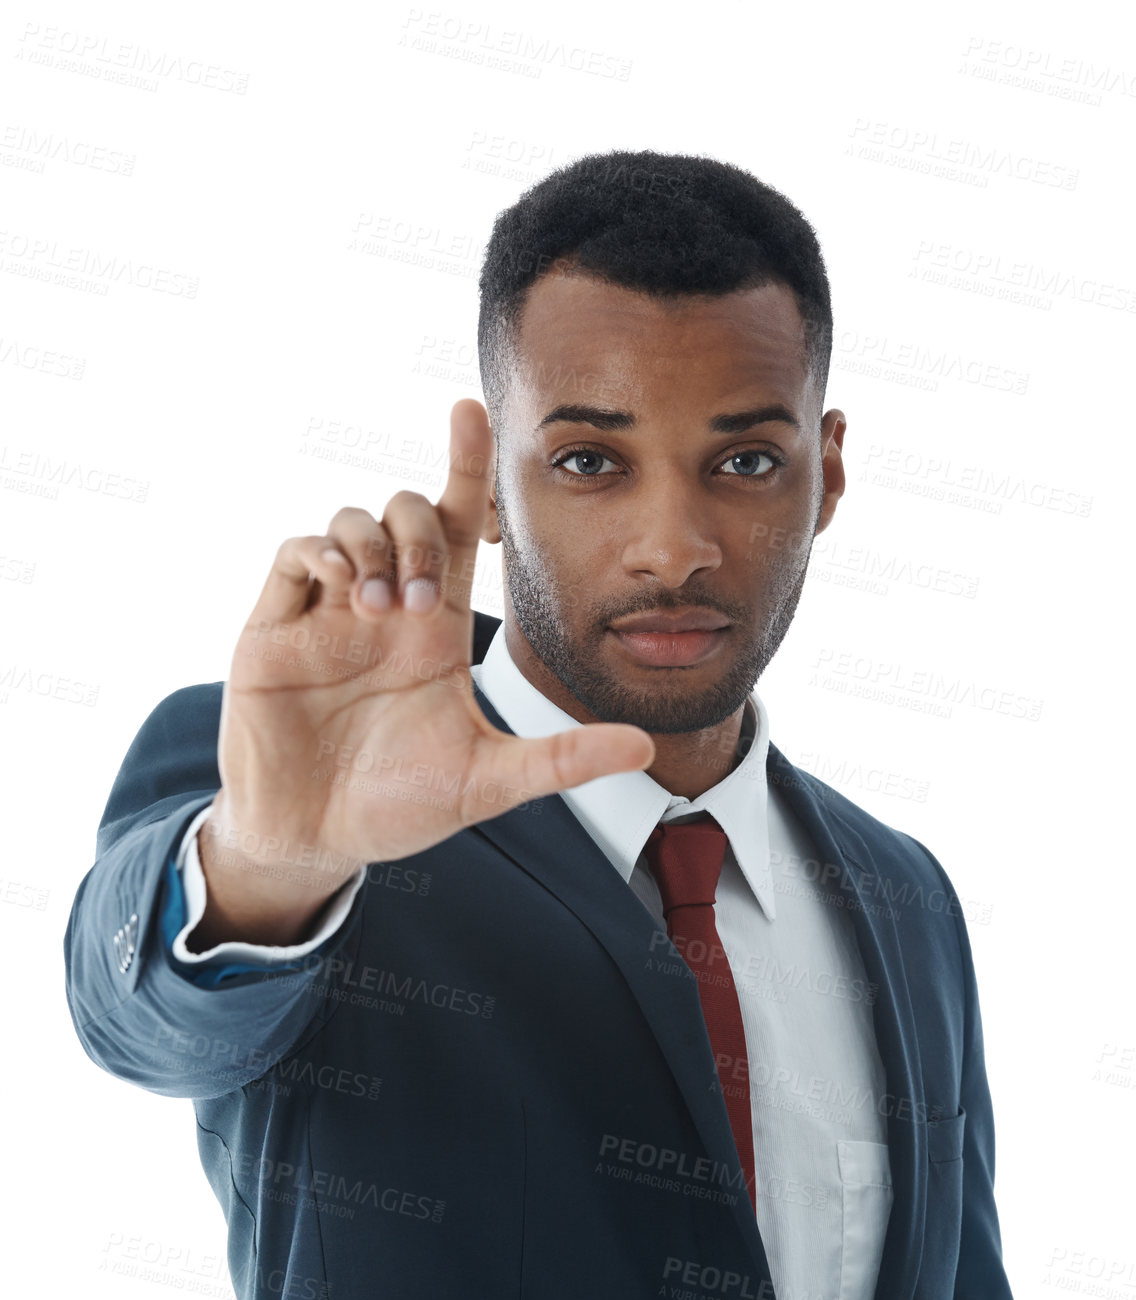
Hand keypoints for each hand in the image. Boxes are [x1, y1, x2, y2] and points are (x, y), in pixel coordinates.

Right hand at [197, 398, 654, 937]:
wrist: (316, 838)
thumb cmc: (398, 805)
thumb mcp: (488, 783)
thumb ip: (562, 761)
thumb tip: (646, 748)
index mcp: (437, 630)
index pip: (456, 528)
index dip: (466, 467)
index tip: (474, 411)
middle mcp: (387, 607)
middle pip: (405, 513)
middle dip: (418, 535)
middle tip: (421, 605)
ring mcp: (329, 613)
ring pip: (350, 521)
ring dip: (373, 549)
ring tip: (381, 612)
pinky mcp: (276, 627)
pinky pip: (296, 552)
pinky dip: (322, 553)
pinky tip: (344, 592)